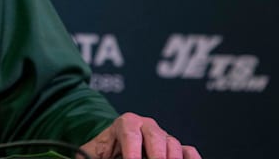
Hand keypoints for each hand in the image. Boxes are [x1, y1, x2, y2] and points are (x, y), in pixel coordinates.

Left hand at [79, 112, 200, 158]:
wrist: (113, 149)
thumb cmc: (103, 151)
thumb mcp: (93, 152)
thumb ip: (89, 155)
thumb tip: (87, 157)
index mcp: (126, 123)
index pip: (130, 134)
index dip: (132, 151)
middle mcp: (147, 126)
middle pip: (155, 138)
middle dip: (156, 156)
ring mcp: (164, 137)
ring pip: (173, 145)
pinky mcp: (176, 148)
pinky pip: (188, 151)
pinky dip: (191, 158)